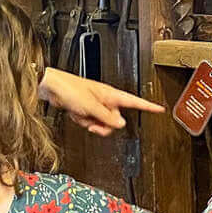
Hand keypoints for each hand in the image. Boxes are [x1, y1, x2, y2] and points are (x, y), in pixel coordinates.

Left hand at [39, 67, 162, 135]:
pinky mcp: (86, 109)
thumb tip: (121, 123)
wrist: (52, 87)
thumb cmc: (70, 89)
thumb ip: (107, 117)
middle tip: (94, 123)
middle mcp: (105, 99)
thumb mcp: (91, 106)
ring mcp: (95, 104)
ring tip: (82, 116)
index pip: (135, 101)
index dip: (148, 106)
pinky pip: (90, 122)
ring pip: (102, 123)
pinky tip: (76, 114)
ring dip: (92, 123)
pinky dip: (82, 121)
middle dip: (104, 124)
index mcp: (111, 94)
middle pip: (116, 119)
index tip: (159, 109)